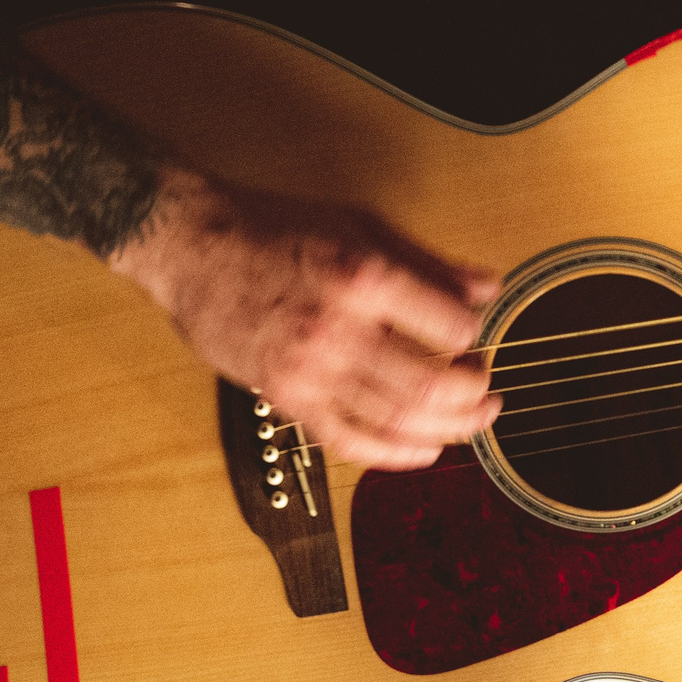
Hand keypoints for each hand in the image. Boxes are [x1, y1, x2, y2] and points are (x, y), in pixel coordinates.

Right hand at [110, 167, 500, 469]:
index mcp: (364, 276)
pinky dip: (395, 455)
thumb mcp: (360, 226)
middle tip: (490, 392)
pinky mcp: (286, 396)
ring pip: (397, 420)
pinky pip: (349, 442)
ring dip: (448, 430)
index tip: (479, 336)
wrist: (191, 247)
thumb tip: (488, 288)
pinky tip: (425, 451)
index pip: (449, 325)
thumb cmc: (275, 229)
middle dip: (474, 396)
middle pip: (431, 384)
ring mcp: (309, 368)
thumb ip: (428, 263)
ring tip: (472, 423)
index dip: (476, 336)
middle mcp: (338, 327)